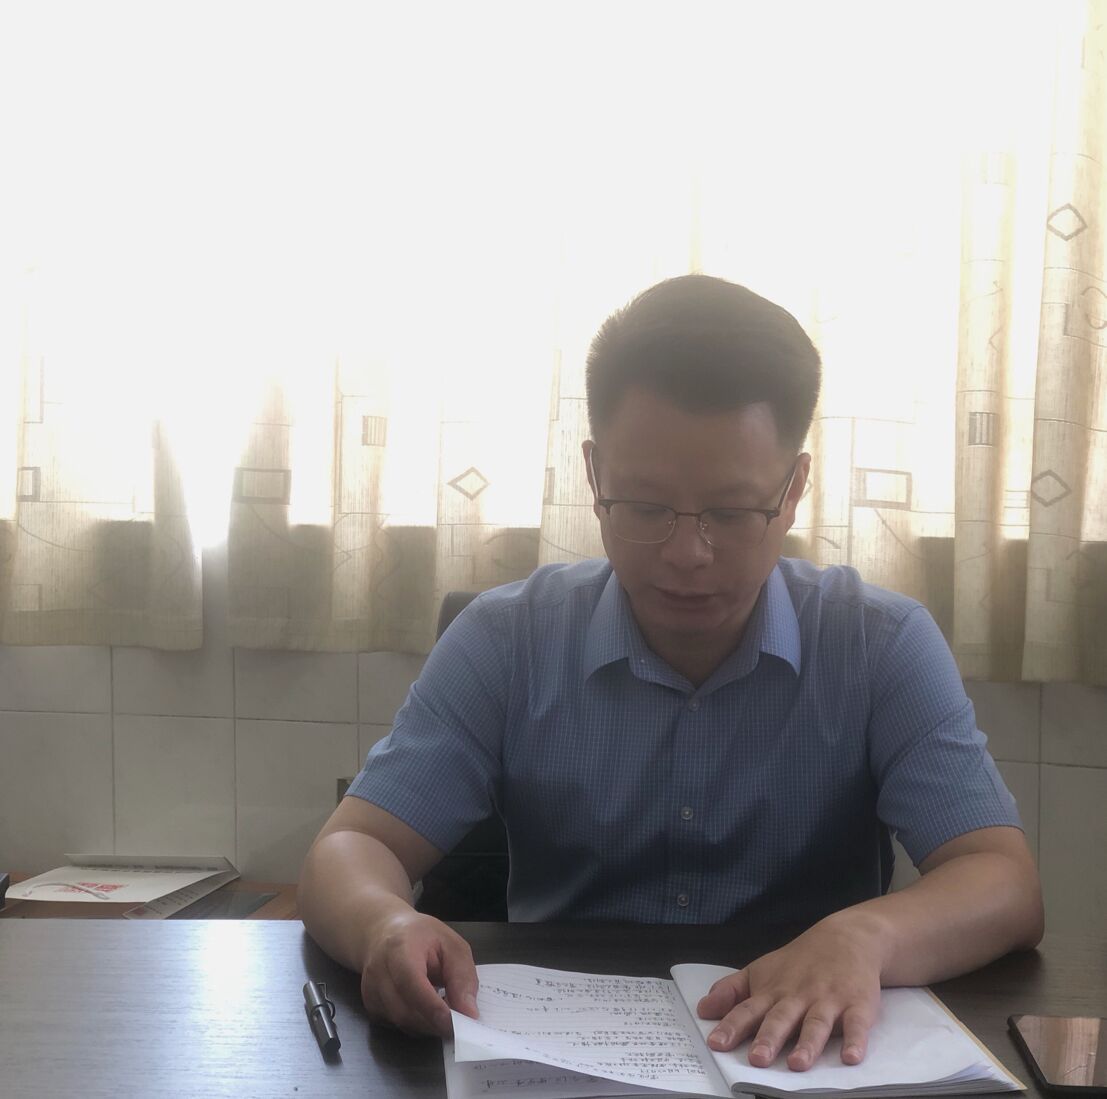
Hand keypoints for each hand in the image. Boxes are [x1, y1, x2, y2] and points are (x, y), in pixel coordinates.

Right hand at [360, 907, 479, 1036]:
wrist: (385, 933)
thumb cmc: (421, 936)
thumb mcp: (452, 945)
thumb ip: (462, 977)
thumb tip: (469, 1013)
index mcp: (399, 948)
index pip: (412, 983)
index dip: (432, 1008)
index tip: (455, 1024)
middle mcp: (378, 971)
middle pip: (405, 1011)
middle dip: (435, 1023)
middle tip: (460, 1023)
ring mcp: (370, 991)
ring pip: (401, 1023)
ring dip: (427, 1026)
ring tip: (445, 1012)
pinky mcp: (370, 1006)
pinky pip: (396, 1026)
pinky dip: (417, 1025)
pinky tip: (427, 1011)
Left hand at [696, 914, 883, 1070]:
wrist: (846, 937)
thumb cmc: (798, 962)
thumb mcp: (761, 971)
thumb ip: (731, 991)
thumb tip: (702, 1010)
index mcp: (774, 991)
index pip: (748, 1009)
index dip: (732, 1026)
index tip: (716, 1043)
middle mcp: (799, 996)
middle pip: (781, 1018)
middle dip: (769, 1038)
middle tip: (757, 1059)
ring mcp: (829, 1000)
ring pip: (817, 1024)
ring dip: (808, 1044)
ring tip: (797, 1064)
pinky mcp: (857, 1004)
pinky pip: (857, 1025)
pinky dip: (856, 1040)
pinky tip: (852, 1057)